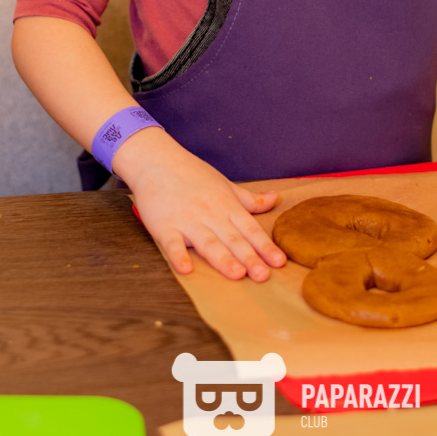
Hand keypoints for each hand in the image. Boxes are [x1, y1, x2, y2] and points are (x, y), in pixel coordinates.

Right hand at [113, 128, 286, 281]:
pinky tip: (186, 269)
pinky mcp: (164, 225)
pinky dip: (179, 256)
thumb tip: (276, 198)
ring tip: (237, 274)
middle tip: (264, 276)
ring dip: (223, 259)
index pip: (250, 229)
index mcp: (226, 205)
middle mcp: (210, 214)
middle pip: (233, 239)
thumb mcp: (225, 184)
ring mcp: (187, 220)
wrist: (156, 160)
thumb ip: (249, 198)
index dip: (265, 246)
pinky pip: (172, 243)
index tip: (280, 262)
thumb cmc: (192, 173)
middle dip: (249, 258)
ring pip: (208, 243)